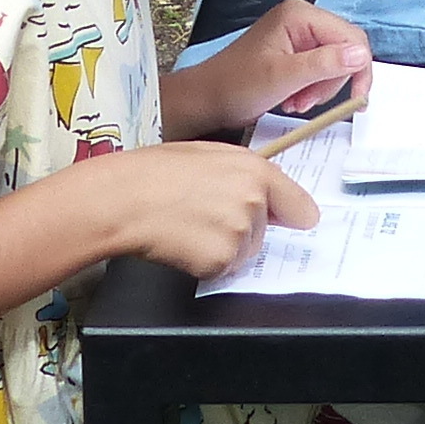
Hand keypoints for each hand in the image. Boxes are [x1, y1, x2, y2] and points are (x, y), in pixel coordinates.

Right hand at [83, 143, 318, 274]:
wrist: (124, 200)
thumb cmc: (155, 172)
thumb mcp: (208, 154)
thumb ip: (245, 173)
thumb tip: (267, 191)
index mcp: (255, 171)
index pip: (300, 206)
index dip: (293, 215)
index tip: (292, 221)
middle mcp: (254, 202)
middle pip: (265, 231)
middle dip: (242, 229)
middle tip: (204, 214)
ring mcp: (239, 234)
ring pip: (244, 252)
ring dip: (223, 247)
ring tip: (189, 226)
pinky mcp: (221, 262)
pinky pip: (222, 269)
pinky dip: (205, 263)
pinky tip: (183, 243)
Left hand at [160, 0, 370, 141]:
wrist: (207, 100)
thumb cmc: (235, 85)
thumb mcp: (283, 77)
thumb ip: (324, 65)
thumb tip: (361, 55)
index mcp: (300, 15)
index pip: (351, 37)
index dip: (359, 69)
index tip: (357, 99)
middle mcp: (302, 20)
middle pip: (345, 50)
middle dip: (332, 82)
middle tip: (309, 102)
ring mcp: (298, 36)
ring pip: (334, 64)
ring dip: (320, 90)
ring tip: (295, 103)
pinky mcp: (295, 53)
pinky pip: (320, 71)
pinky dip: (311, 90)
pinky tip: (292, 100)